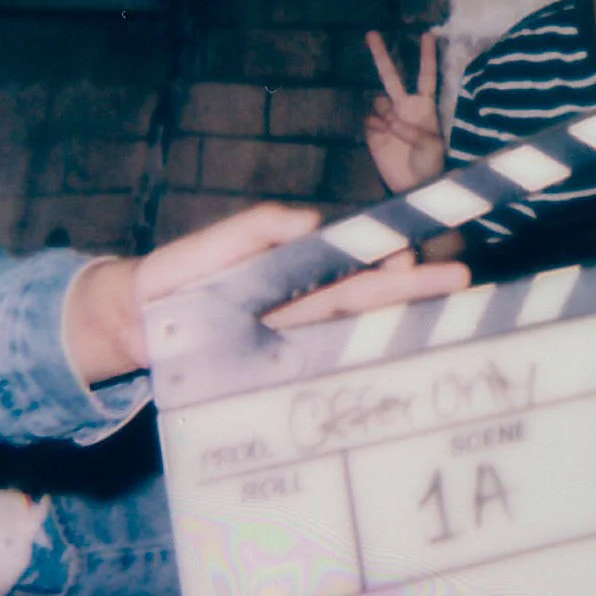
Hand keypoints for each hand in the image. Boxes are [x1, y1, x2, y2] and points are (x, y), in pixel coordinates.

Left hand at [67, 205, 473, 383]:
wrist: (133, 322)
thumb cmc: (179, 275)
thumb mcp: (218, 243)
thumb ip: (259, 228)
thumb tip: (313, 221)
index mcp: (300, 270)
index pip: (358, 264)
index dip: (392, 260)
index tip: (420, 255)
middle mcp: (307, 307)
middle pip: (369, 298)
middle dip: (415, 290)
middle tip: (462, 278)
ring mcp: (295, 341)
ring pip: (356, 332)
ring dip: (398, 327)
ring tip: (445, 320)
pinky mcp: (276, 371)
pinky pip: (323, 369)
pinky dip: (359, 369)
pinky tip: (390, 374)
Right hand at [365, 28, 446, 193]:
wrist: (412, 186)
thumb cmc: (431, 165)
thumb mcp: (432, 148)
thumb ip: (414, 131)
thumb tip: (389, 120)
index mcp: (424, 107)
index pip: (426, 76)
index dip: (427, 56)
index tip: (428, 34)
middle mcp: (404, 107)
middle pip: (391, 76)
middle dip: (381, 54)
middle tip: (371, 33)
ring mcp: (387, 118)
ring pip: (378, 100)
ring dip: (384, 112)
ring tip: (394, 131)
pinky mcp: (373, 131)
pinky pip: (369, 120)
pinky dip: (375, 126)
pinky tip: (383, 138)